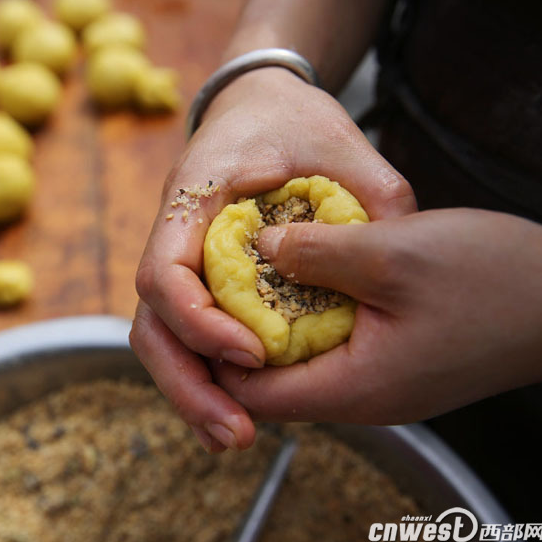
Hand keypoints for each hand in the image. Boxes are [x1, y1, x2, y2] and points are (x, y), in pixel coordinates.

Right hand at [130, 67, 415, 451]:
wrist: (260, 103)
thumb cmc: (296, 118)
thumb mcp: (344, 143)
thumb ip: (375, 197)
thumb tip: (391, 265)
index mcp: (193, 196)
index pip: (162, 271)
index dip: (198, 321)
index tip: (254, 351)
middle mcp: (172, 234)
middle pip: (150, 323)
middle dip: (186, 384)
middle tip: (235, 434)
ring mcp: (180, 259)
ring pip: (160, 338)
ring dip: (191, 393)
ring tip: (233, 438)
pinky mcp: (198, 279)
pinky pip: (186, 334)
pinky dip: (205, 377)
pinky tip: (234, 412)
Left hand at [213, 208, 541, 423]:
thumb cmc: (493, 278)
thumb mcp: (392, 253)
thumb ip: (314, 253)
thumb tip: (258, 246)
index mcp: (352, 388)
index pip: (252, 391)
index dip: (216, 348)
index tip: (204, 294)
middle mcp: (362, 400)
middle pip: (272, 382)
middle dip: (241, 333)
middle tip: (226, 276)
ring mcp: (382, 386)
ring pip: (303, 362)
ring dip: (277, 321)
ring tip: (262, 269)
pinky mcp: (398, 366)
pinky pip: (334, 349)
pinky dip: (313, 318)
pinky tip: (312, 276)